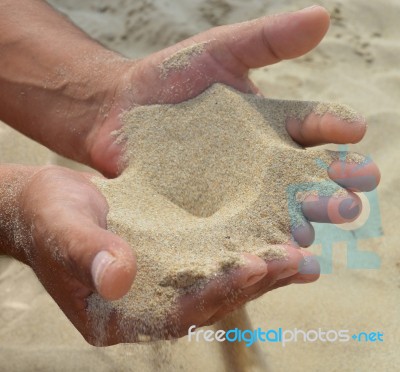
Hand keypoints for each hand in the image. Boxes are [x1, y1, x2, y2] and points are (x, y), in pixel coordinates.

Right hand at [0, 165, 314, 344]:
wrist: (45, 201)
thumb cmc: (45, 215)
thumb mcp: (60, 228)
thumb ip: (86, 252)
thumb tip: (117, 276)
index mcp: (118, 313)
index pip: (177, 312)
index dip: (217, 291)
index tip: (257, 266)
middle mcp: (146, 303)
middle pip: (208, 300)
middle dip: (255, 283)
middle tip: (300, 261)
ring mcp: (160, 281)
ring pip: (217, 280)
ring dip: (260, 269)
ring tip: (302, 253)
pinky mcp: (170, 256)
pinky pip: (212, 255)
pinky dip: (243, 246)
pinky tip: (272, 233)